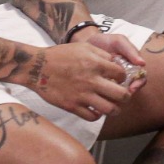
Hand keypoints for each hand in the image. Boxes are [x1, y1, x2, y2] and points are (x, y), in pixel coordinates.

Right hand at [25, 37, 145, 119]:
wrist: (37, 67)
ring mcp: (82, 95)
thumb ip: (102, 54)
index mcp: (95, 64)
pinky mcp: (72, 106)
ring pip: (109, 109)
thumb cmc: (61, 55)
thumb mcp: (83, 47)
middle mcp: (91, 80)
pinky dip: (97, 115)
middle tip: (123, 96)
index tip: (119, 80)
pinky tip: (96, 110)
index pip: (122, 74)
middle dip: (126, 96)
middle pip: (121, 95)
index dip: (124, 77)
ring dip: (115, 109)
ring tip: (113, 107)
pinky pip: (92, 117)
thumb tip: (116, 64)